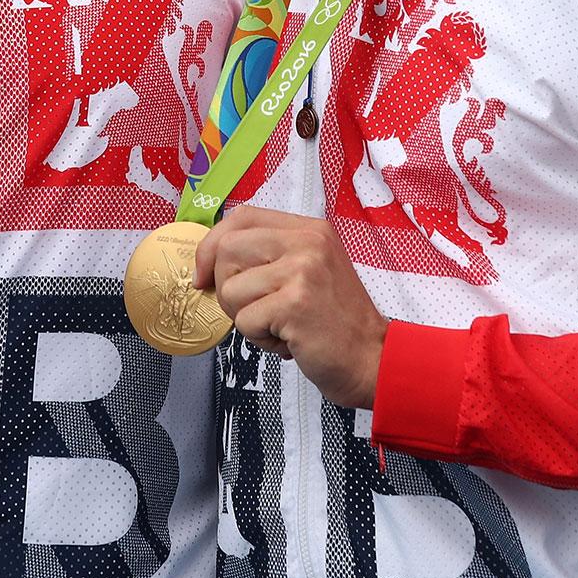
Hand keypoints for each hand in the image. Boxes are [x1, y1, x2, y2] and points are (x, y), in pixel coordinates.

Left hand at [195, 207, 386, 407]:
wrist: (373, 359)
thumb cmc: (334, 322)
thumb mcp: (308, 271)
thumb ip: (268, 256)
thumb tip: (207, 261)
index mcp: (309, 229)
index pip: (241, 217)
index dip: (212, 244)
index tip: (203, 275)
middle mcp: (307, 241)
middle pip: (227, 249)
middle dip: (225, 288)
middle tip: (254, 311)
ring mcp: (302, 270)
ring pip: (230, 290)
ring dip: (246, 319)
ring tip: (279, 327)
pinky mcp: (295, 303)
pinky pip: (245, 321)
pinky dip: (260, 339)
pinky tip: (289, 341)